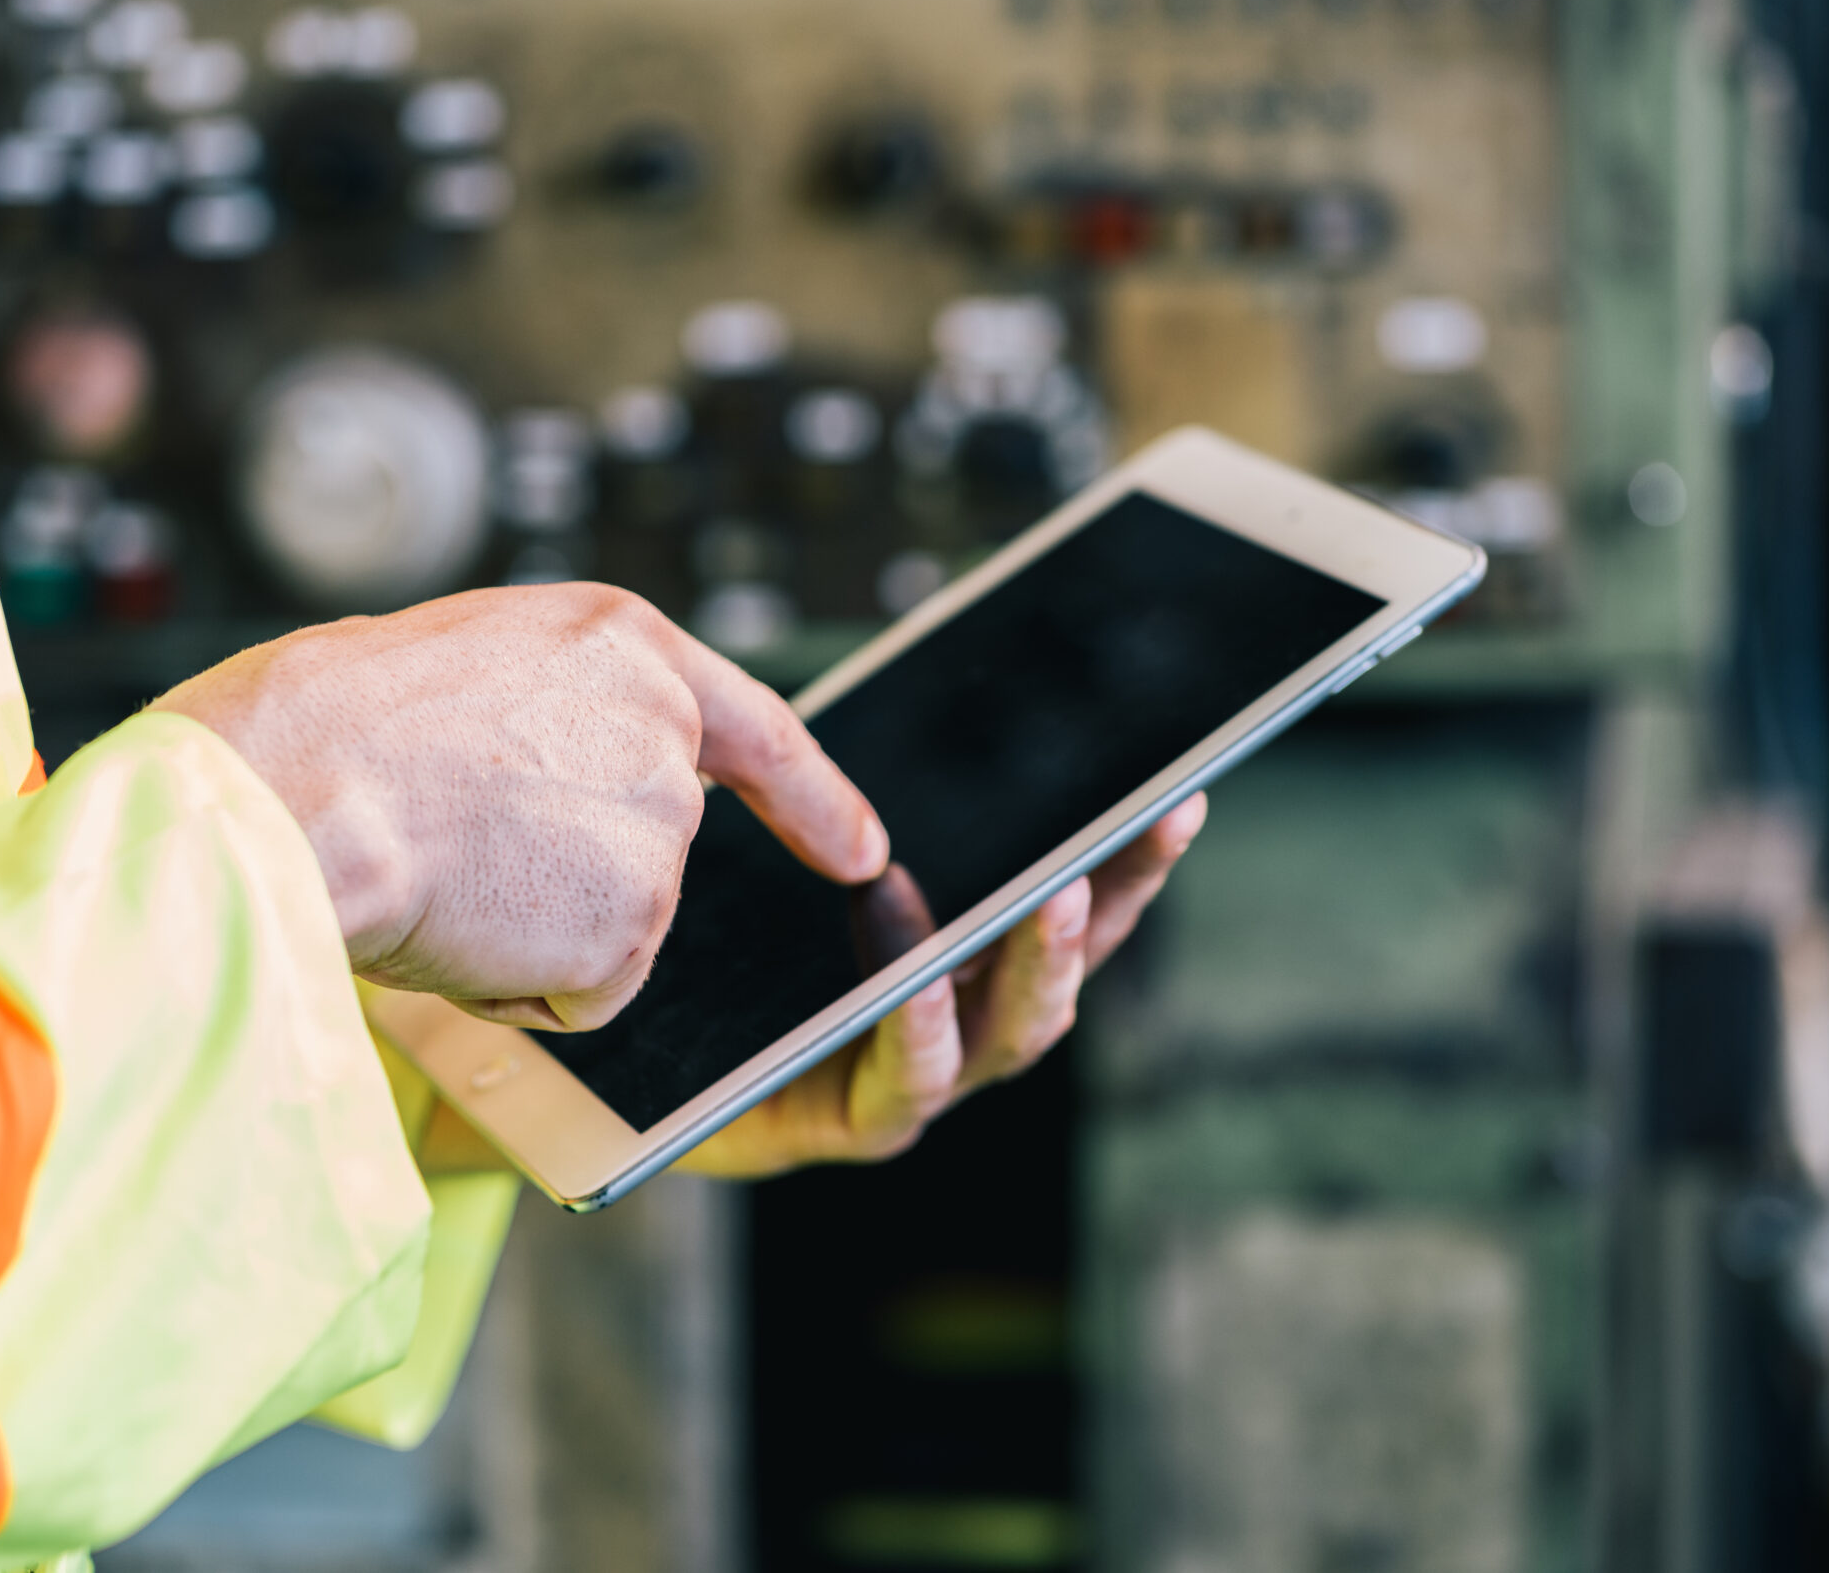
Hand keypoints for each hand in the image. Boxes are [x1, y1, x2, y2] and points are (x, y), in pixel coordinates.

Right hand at [154, 584, 886, 1027]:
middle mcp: (664, 732)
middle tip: (455, 840)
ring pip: (610, 929)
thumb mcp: (470, 667)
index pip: (756, 727)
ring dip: (531, 930)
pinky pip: (582, 993)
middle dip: (564, 876)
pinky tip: (459, 925)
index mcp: (624, 645)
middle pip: (648, 850)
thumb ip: (556, 713)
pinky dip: (518, 986)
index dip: (813, 797)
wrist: (289, 791)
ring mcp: (659, 833)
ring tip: (443, 872)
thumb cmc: (330, 727)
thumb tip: (562, 789)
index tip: (863, 851)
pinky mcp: (634, 925)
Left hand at [677, 790, 1207, 1177]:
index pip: (1080, 898)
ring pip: (1010, 1032)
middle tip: (1146, 827)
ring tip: (1050, 898)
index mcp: (976, 952)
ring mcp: (924, 1077)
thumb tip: (939, 705)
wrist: (648, 1061)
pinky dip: (919, 1035)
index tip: (1180, 794)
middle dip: (1116, 894)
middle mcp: (968, 1017)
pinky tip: (918, 989)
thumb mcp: (811, 851)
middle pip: (1072, 961)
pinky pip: (905, 1087)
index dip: (1136, 856)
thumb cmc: (745, 943)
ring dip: (1038, 965)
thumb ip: (864, 797)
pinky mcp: (856, 1123)